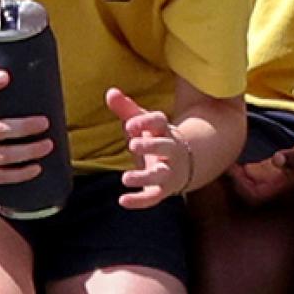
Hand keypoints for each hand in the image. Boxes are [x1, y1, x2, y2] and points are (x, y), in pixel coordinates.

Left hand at [109, 87, 189, 207]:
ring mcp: (168, 171)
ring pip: (160, 175)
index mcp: (164, 131)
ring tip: (125, 178)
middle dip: (150, 146)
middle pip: (165, 147)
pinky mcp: (163, 189)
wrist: (182, 164)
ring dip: (144, 177)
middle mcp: (170, 151)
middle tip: (132, 145)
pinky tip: (123, 201)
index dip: (146, 122)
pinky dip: (140, 201)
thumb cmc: (155, 138)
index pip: (159, 122)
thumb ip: (126, 109)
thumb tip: (110, 91)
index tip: (130, 125)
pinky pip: (154, 197)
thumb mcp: (142, 123)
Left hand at [223, 137, 293, 207]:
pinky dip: (243, 166)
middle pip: (245, 190)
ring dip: (235, 173)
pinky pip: (254, 171)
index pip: (252, 194)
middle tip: (219, 160)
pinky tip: (236, 155)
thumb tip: (279, 158)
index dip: (238, 186)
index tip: (229, 169)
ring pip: (247, 181)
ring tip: (222, 156)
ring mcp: (274, 177)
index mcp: (280, 185)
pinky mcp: (275, 168)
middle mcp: (274, 185)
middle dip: (231, 179)